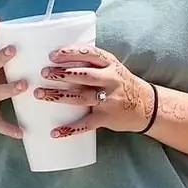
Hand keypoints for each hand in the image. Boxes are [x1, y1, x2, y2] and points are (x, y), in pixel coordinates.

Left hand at [35, 45, 153, 136]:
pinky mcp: (106, 118)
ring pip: (80, 98)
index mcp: (111, 65)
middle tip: (43, 73)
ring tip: (40, 94)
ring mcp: (108, 100)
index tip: (53, 55)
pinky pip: (85, 124)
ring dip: (58, 96)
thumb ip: (93, 62)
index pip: (90, 54)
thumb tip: (62, 57)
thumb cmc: (123, 83)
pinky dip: (69, 129)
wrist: (147, 105)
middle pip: (83, 75)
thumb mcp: (113, 67)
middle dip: (61, 74)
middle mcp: (110, 81)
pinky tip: (54, 132)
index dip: (71, 54)